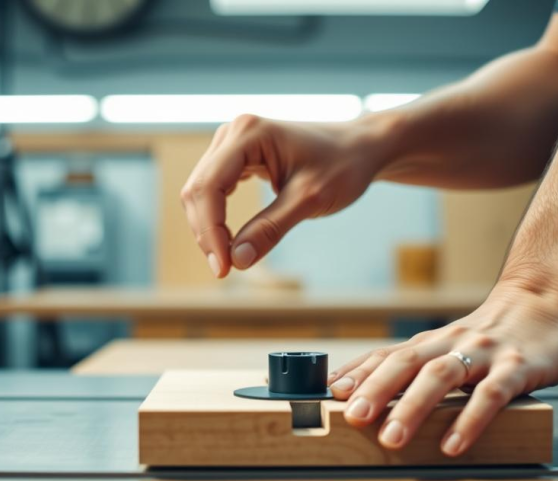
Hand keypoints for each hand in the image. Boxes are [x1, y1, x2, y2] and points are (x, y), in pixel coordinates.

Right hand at [180, 114, 388, 277]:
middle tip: (224, 270)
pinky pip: (213, 190)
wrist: (360, 149)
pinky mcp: (236, 157)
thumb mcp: (310, 200)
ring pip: (200, 192)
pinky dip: (216, 218)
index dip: (210, 231)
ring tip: (228, 260)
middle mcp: (233, 133)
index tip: (224, 268)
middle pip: (197, 189)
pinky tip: (229, 240)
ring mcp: (232, 143)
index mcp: (248, 133)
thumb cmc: (343, 166)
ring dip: (208, 228)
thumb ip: (271, 228)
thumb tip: (237, 261)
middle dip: (206, 233)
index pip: (209, 186)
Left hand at [326, 283, 557, 455]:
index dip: (357, 373)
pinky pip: (491, 394)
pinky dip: (469, 419)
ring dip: (412, 408)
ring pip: (441, 376)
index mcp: (431, 342)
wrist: (549, 300)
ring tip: (391, 439)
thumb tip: (369, 393)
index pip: (387, 355)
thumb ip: (418, 366)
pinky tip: (453, 444)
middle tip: (352, 418)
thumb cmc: (494, 334)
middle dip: (375, 391)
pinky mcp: (518, 367)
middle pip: (405, 363)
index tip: (329, 395)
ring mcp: (484, 354)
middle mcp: (451, 344)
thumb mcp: (450, 346)